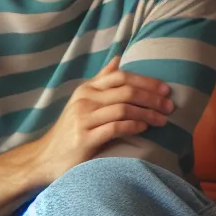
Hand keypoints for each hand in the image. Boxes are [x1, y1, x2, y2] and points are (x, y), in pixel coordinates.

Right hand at [36, 58, 173, 181]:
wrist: (45, 158)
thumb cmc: (72, 128)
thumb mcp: (84, 100)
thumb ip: (102, 80)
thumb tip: (119, 58)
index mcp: (88, 89)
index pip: (121, 76)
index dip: (147, 81)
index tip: (166, 89)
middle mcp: (85, 100)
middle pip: (126, 91)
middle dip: (152, 98)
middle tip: (170, 106)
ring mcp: (83, 118)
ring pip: (124, 108)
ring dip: (148, 113)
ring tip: (163, 120)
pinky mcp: (85, 138)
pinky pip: (116, 127)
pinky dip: (134, 126)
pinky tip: (145, 128)